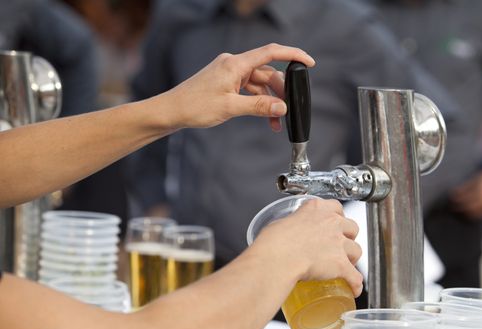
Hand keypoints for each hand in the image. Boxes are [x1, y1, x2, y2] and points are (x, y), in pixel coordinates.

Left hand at [147, 43, 314, 131]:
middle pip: (267, 73)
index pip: (271, 53)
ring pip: (259, 85)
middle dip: (280, 93)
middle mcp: (234, 65)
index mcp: (235, 64)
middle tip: (288, 112)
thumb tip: (281, 108)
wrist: (172, 111)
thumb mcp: (230, 107)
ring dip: (269, 103)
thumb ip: (258, 107)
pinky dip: (258, 103)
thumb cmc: (195, 106)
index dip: (293, 55)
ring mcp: (230, 74)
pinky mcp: (226, 84)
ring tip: (275, 123)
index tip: (309, 63)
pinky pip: (249, 91)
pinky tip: (264, 118)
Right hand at [253, 199, 362, 295]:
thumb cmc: (273, 242)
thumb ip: (291, 224)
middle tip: (339, 245)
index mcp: (316, 209)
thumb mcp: (281, 223)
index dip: (338, 217)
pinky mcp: (340, 263)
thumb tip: (288, 232)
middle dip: (348, 236)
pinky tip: (353, 288)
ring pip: (357, 250)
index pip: (336, 207)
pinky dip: (355, 283)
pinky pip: (355, 275)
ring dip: (352, 258)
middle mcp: (331, 223)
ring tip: (345, 265)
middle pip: (352, 227)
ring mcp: (338, 243)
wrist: (277, 258)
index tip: (334, 223)